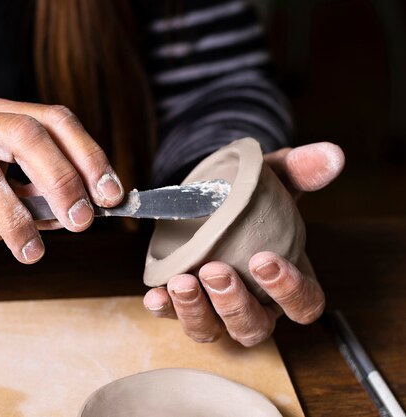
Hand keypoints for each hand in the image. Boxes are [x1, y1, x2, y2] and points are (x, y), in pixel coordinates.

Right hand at [0, 96, 123, 264]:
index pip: (51, 119)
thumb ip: (43, 198)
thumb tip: (89, 207)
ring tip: (31, 252)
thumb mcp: (8, 199)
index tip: (110, 194)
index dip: (87, 155)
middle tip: (80, 221)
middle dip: (60, 179)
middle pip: (22, 133)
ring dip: (17, 220)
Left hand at [142, 142, 344, 345]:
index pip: (303, 304)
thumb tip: (331, 155)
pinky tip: (154, 296)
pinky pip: (174, 317)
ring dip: (196, 311)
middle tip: (215, 270)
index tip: (264, 259)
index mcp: (288, 282)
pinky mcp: (183, 303)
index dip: (289, 291)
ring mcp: (216, 309)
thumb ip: (301, 170)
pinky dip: (165, 310)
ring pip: (212, 331)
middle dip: (234, 304)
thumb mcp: (276, 176)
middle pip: (253, 327)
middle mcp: (255, 304)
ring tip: (181, 282)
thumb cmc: (252, 193)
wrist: (210, 192)